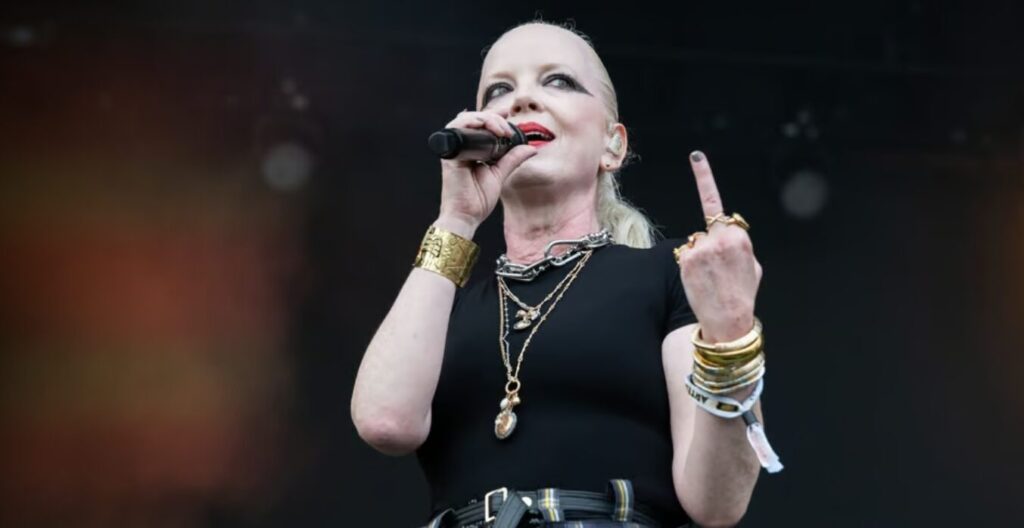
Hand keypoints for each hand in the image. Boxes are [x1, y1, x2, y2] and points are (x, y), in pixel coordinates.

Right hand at [436, 110, 537, 228]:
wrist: (466, 216)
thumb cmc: (477, 200)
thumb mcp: (500, 174)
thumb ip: (512, 159)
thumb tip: (531, 148)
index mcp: (470, 150)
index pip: (481, 125)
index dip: (494, 115)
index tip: (509, 112)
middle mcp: (461, 147)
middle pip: (474, 120)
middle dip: (493, 117)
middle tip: (508, 129)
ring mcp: (454, 149)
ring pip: (465, 120)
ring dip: (485, 119)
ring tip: (501, 130)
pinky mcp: (450, 154)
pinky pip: (457, 129)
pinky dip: (472, 123)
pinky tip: (488, 129)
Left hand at [676, 151, 762, 342]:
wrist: (728, 320)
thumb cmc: (742, 294)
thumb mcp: (753, 266)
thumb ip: (740, 246)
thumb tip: (732, 237)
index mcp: (738, 237)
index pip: (716, 203)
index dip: (704, 177)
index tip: (696, 157)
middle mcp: (719, 238)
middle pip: (708, 230)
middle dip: (710, 246)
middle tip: (718, 270)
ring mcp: (700, 248)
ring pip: (696, 243)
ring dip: (700, 257)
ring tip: (711, 279)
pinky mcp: (686, 259)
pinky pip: (686, 254)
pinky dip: (691, 266)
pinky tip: (700, 281)